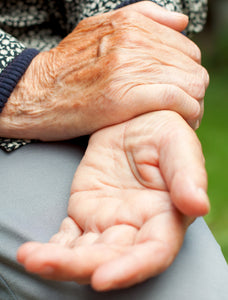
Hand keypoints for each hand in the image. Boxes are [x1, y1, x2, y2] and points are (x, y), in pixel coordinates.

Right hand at [0, 2, 207, 139]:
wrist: (38, 93)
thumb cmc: (69, 68)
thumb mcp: (100, 28)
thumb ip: (144, 18)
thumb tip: (180, 22)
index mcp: (131, 26)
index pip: (187, 49)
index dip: (187, 73)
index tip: (180, 90)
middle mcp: (133, 43)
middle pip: (192, 68)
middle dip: (193, 91)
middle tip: (183, 107)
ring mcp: (129, 69)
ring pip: (191, 84)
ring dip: (193, 104)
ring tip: (182, 116)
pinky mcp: (124, 97)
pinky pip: (177, 101)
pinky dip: (187, 113)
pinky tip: (181, 121)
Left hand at [17, 111, 208, 290]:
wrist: (134, 121)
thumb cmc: (162, 131)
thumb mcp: (178, 144)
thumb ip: (188, 173)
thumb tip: (197, 204)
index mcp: (164, 215)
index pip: (152, 252)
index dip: (130, 269)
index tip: (103, 278)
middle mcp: (135, 227)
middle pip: (110, 258)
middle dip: (80, 267)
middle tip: (44, 264)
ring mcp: (107, 221)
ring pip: (85, 252)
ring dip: (57, 260)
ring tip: (30, 257)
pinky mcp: (85, 212)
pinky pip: (68, 237)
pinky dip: (51, 246)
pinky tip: (35, 250)